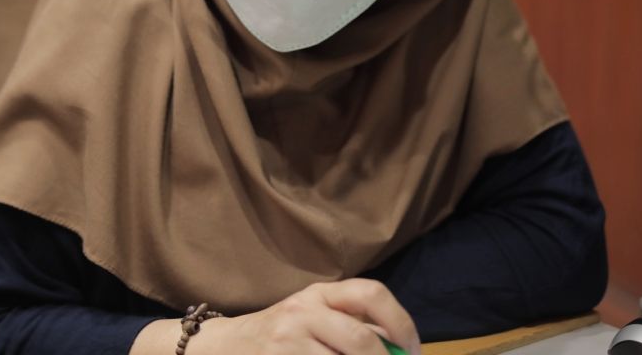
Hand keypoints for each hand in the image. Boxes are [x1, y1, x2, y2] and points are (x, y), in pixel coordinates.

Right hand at [190, 279, 419, 354]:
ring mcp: (288, 340)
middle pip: (362, 339)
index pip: (371, 293)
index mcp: (320, 293)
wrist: (227, 346)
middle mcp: (304, 311)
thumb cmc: (282, 334)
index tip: (413, 350)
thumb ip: (353, 326)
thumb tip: (402, 349)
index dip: (402, 323)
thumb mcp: (314, 317)